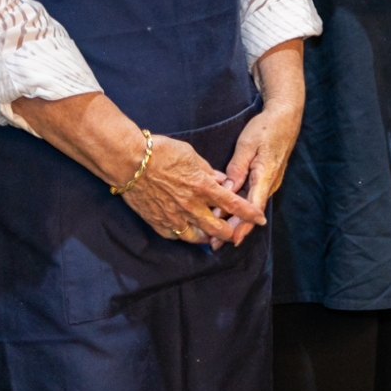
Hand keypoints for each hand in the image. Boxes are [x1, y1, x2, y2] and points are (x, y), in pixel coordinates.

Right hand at [122, 134, 263, 248]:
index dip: (249, 213)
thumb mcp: (191, 155)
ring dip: (208, 238)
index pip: (234, 205)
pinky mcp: (158, 223)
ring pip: (197, 237)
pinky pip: (176, 236)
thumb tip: (221, 180)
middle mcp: (191, 207)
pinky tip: (188, 233)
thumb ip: (208, 171)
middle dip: (231, 233)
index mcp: (203, 188)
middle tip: (236, 233)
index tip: (260, 219)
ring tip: (213, 237)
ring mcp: (174, 218)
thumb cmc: (161, 153)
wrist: (130, 162)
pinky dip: (185, 236)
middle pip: (218, 229)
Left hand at [217, 39, 304, 247]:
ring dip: (235, 220)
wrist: (286, 117)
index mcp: (265, 176)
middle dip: (234, 229)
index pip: (253, 207)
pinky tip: (227, 215)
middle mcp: (270, 183)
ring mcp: (270, 182)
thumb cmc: (265, 128)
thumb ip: (237, 169)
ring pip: (251, 206)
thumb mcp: (248, 145)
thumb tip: (227, 191)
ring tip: (216, 233)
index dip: (240, 225)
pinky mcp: (266, 178)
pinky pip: (253, 198)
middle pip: (251, 212)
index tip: (228, 239)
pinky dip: (239, 208)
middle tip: (214, 243)